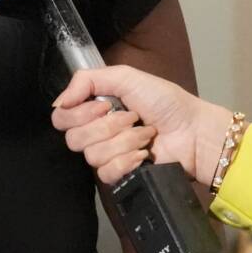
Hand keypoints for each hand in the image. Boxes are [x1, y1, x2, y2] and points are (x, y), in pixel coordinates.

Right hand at [53, 65, 231, 189]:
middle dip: (106, 125)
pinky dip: (127, 161)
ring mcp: (108, 156)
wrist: (193, 131)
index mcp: (95, 109)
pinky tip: (144, 155)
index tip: (105, 105)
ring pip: (92, 155)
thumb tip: (58, 103)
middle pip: (73, 138)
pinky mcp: (120, 176)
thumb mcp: (126, 77)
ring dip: (124, 141)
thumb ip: (87, 80)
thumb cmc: (165, 102)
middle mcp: (97, 132)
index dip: (78, 113)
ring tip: (146, 134)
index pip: (61, 117)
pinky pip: (106, 173)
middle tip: (131, 117)